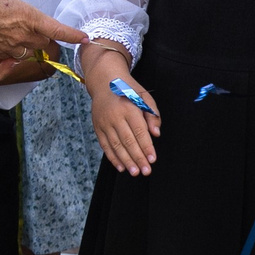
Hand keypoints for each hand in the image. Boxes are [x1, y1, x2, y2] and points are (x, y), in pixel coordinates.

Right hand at [0, 0, 82, 63]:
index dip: (73, 35)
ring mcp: (11, 46)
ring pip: (28, 50)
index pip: (57, 30)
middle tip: (34, 28)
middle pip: (43, 43)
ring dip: (27, 44)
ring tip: (13, 32)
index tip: (85, 38)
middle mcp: (24, 35)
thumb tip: (13, 4)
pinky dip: (10, 47)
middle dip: (43, 38)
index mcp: (30, 17)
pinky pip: (11, 53)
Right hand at [82, 44, 161, 174]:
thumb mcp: (144, 96)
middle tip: (146, 171)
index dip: (146, 147)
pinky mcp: (97, 127)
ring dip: (126, 160)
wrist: (104, 82)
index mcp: (129, 107)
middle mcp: (115, 116)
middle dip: (138, 157)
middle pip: (128, 141)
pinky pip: (105, 145)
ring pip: (116, 145)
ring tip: (134, 172)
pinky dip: (113, 157)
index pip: (140, 131)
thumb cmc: (129, 90)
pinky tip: (121, 167)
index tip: (153, 159)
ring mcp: (104, 122)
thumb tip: (156, 134)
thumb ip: (153, 114)